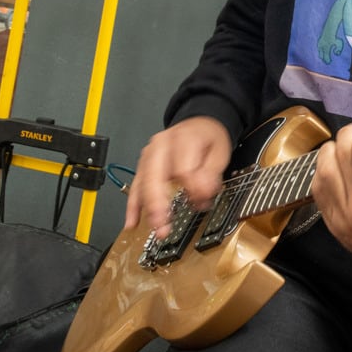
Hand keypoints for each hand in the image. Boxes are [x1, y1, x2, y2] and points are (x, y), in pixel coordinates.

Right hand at [124, 116, 232, 236]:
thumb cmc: (208, 138)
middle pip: (155, 176)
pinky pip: (136, 186)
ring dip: (147, 208)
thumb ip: (211, 174)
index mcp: (183, 138)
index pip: (183, 169)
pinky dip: (133, 205)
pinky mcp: (144, 165)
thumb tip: (201, 194)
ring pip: (143, 183)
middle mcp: (162, 144)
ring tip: (155, 227)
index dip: (192, 189)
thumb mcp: (220, 153)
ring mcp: (150, 154)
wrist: (200, 125)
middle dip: (158, 204)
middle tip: (164, 225)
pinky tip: (132, 221)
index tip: (201, 200)